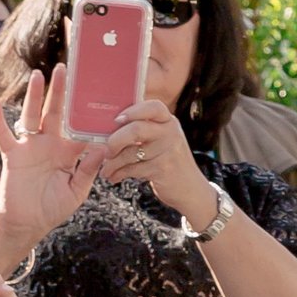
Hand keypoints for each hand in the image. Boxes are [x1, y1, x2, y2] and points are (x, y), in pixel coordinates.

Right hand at [0, 70, 100, 265]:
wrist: (28, 224)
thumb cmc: (53, 208)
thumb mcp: (77, 190)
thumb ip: (89, 169)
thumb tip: (102, 147)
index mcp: (69, 151)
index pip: (79, 126)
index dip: (86, 111)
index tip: (95, 91)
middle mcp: (50, 144)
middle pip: (55, 112)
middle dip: (60, 91)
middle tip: (65, 68)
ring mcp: (30, 147)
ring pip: (32, 115)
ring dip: (34, 96)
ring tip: (38, 74)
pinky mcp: (13, 154)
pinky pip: (2, 133)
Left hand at [97, 95, 217, 227]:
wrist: (191, 189)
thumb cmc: (168, 162)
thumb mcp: (163, 140)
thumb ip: (144, 129)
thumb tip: (108, 127)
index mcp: (168, 121)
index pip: (153, 107)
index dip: (132, 111)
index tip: (116, 120)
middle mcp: (170, 133)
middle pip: (136, 129)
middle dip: (115, 141)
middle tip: (107, 150)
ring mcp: (168, 151)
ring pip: (130, 153)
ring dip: (112, 163)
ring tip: (105, 169)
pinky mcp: (162, 169)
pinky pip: (132, 169)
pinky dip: (118, 174)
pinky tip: (114, 177)